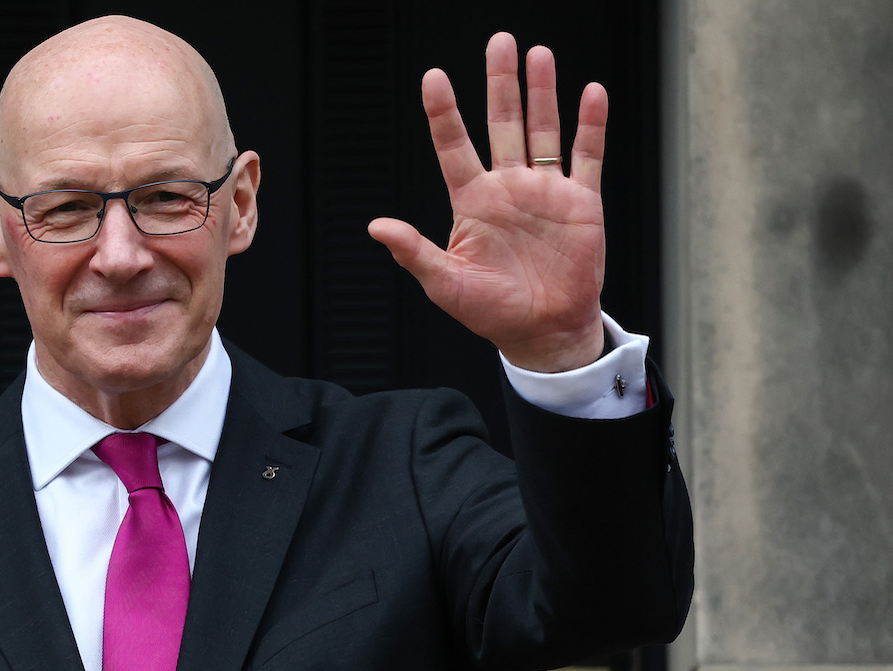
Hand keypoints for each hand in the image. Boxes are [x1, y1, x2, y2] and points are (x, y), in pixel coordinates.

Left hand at [368, 32, 607, 371]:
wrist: (543, 331)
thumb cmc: (491, 312)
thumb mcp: (445, 284)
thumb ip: (414, 252)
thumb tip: (376, 227)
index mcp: (473, 202)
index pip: (454, 147)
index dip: (444, 113)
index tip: (433, 78)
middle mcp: (508, 187)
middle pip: (502, 123)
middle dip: (500, 83)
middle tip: (498, 42)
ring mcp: (546, 191)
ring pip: (543, 129)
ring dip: (542, 93)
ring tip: (538, 54)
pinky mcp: (582, 202)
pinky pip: (587, 155)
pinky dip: (590, 124)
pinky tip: (590, 93)